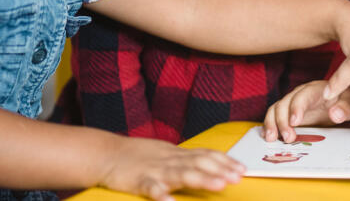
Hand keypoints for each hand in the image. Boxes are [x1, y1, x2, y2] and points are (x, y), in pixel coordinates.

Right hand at [101, 136, 244, 200]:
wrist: (106, 154)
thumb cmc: (139, 156)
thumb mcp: (167, 154)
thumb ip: (187, 160)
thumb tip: (212, 164)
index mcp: (177, 154)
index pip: (206, 155)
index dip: (225, 161)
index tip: (243, 168)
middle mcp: (170, 161)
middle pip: (199, 163)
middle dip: (221, 170)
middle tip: (238, 177)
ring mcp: (155, 171)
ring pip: (182, 174)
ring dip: (202, 179)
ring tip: (219, 185)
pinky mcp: (139, 182)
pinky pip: (152, 189)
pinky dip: (162, 195)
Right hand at [263, 81, 349, 142]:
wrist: (344, 99)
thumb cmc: (348, 99)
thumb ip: (345, 107)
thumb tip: (335, 114)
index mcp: (315, 90)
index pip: (302, 96)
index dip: (296, 108)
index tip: (295, 122)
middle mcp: (300, 94)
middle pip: (284, 103)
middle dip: (282, 121)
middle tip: (288, 138)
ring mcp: (293, 104)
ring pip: (276, 109)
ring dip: (272, 124)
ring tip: (272, 139)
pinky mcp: (289, 113)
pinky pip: (275, 117)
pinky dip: (270, 126)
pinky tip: (269, 137)